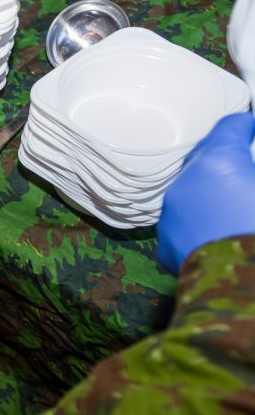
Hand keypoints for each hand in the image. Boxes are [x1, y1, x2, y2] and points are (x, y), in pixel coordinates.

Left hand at [156, 112, 254, 272]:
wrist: (244, 290)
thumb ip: (251, 171)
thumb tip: (247, 177)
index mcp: (217, 164)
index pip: (229, 129)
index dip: (244, 125)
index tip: (250, 124)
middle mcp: (184, 186)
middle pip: (205, 160)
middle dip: (226, 159)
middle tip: (245, 163)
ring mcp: (171, 218)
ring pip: (190, 193)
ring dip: (210, 192)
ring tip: (235, 200)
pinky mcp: (167, 246)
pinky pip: (183, 224)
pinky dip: (199, 222)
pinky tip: (219, 229)